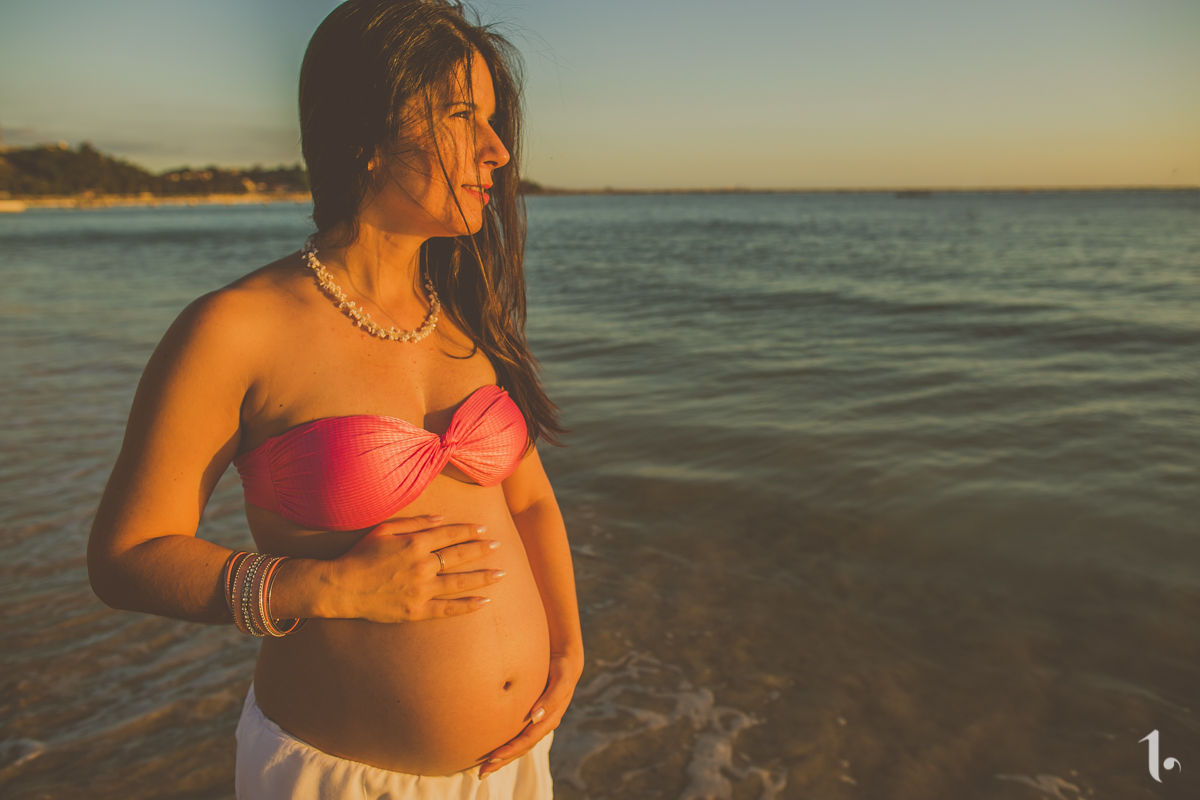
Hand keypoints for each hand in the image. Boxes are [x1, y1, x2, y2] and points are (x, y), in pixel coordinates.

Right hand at [329, 515, 505, 621]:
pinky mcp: (417, 610)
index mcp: (415, 543)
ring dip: (483, 577)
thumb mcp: (384, 530)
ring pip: (460, 582)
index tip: (484, 528)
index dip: (469, 530)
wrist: (341, 587)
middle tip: (498, 545)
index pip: (450, 534)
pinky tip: (484, 602)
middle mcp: (422, 565)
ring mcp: (421, 589)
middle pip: (460, 555)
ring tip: (501, 574)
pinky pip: (448, 609)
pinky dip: (467, 605)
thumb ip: (414, 523)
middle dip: (482, 549)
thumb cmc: (360, 555)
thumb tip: (440, 518)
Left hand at [479, 652, 583, 776]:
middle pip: (521, 749)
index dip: (510, 750)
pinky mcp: (531, 718)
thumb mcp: (561, 681)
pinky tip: (492, 750)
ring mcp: (537, 723)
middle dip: (502, 761)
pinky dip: (506, 746)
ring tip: (483, 769)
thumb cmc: (561, 670)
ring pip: (519, 746)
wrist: (565, 662)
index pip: (527, 740)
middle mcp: (543, 725)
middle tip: (482, 772)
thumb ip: (551, 699)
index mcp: (550, 719)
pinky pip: (518, 736)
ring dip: (503, 758)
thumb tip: (535, 717)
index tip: (492, 758)